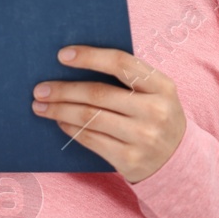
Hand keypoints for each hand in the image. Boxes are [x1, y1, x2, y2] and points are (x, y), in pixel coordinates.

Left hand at [32, 46, 185, 183]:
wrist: (178, 162)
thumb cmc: (157, 117)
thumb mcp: (156, 93)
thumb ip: (129, 78)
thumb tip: (78, 62)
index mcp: (162, 86)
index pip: (121, 64)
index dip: (90, 57)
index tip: (62, 55)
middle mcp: (154, 111)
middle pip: (98, 94)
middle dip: (64, 90)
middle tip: (40, 89)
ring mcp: (143, 137)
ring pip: (90, 117)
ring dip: (59, 110)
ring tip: (40, 106)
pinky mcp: (129, 159)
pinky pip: (91, 139)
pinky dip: (70, 128)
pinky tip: (60, 122)